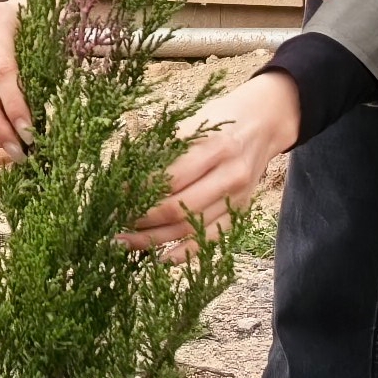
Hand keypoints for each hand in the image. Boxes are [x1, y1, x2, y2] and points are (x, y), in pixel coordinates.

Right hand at [0, 0, 52, 151]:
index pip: (3, 71)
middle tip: (19, 152)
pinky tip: (7, 132)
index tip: (31, 135)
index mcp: (0, 19)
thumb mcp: (53, 33)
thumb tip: (57, 116)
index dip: (15, 106)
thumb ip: (50, 66)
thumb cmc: (47, 17)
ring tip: (14, 149)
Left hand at [126, 69, 300, 252]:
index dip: (138, 192)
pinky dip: (186, 252)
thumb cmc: (219, 119)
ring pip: (191, 228)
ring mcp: (237, 196)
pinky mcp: (241, 211)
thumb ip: (161, 148)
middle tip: (113, 227)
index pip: (169, 179)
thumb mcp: (191, 122)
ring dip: (154, 240)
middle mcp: (229, 174)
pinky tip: (161, 258)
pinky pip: (212, 239)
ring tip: (125, 243)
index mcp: (214, 146)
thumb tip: (122, 176)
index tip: (113, 199)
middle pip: (178, 208)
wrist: (264, 123)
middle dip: (140, 221)